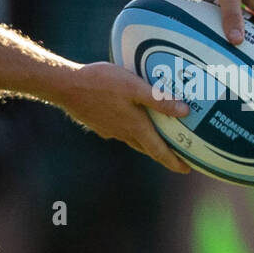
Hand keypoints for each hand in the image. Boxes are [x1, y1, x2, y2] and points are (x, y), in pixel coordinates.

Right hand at [54, 62, 193, 173]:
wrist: (66, 86)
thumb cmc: (101, 83)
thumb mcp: (134, 86)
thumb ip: (159, 100)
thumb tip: (185, 111)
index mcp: (136, 126)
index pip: (159, 150)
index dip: (174, 161)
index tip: (187, 169)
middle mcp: (124, 132)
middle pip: (148, 148)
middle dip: (163, 154)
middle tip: (177, 157)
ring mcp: (109, 130)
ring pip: (133, 140)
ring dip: (146, 142)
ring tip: (155, 139)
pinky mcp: (98, 123)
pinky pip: (119, 131)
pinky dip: (129, 131)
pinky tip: (126, 120)